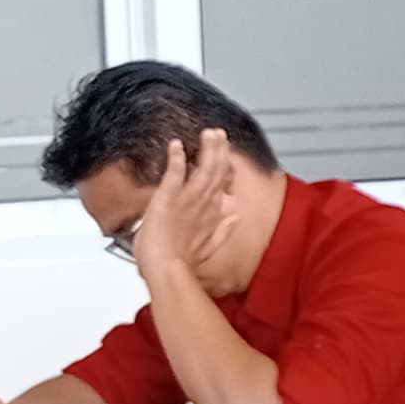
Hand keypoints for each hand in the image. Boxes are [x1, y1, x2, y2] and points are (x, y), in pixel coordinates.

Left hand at [131, 132, 234, 289]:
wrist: (168, 270)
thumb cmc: (182, 264)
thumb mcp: (209, 247)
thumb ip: (224, 230)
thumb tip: (236, 216)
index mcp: (212, 214)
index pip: (222, 185)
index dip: (226, 169)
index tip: (226, 158)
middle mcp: (204, 203)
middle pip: (217, 171)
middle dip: (220, 151)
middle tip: (220, 135)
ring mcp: (189, 199)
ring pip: (204, 168)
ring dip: (208, 149)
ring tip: (209, 133)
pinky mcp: (170, 198)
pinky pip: (176, 172)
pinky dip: (177, 158)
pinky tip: (176, 145)